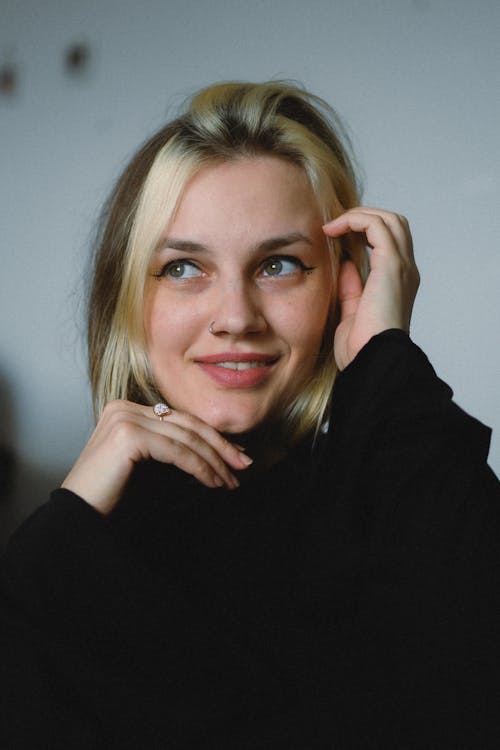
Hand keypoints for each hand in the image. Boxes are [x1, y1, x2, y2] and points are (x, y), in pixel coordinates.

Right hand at [61, 401, 251, 514]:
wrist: (78, 518)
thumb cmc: (110, 498)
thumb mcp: (146, 468)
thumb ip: (171, 451)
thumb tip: (213, 451)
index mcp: (126, 409)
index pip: (179, 419)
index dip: (211, 437)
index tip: (235, 455)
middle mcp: (124, 407)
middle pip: (186, 424)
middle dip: (220, 445)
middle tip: (244, 465)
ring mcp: (126, 418)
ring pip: (185, 437)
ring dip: (214, 461)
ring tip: (230, 480)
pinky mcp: (129, 435)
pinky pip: (177, 451)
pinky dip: (200, 468)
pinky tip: (213, 482)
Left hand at [323, 207, 419, 370]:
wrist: (370, 360)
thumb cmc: (360, 347)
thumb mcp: (353, 310)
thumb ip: (352, 285)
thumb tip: (345, 262)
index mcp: (399, 284)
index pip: (389, 242)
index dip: (364, 232)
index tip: (336, 238)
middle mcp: (406, 272)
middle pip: (395, 224)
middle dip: (364, 218)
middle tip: (335, 227)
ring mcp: (402, 267)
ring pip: (389, 219)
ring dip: (358, 215)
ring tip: (333, 226)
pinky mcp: (391, 265)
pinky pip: (376, 225)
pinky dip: (354, 220)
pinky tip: (333, 230)